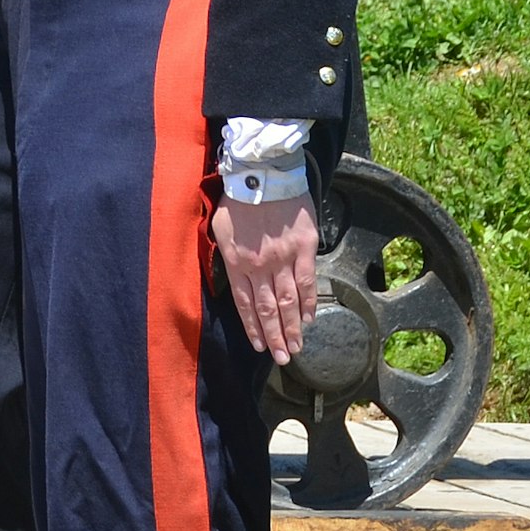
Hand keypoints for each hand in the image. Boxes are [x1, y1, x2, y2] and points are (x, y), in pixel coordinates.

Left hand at [211, 189, 321, 361]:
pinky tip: (309, 318)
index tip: (259, 346)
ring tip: (296, 347)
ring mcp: (284, 257)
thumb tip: (234, 278)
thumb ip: (228, 256)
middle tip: (283, 358)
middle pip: (268, 308)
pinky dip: (309, 302)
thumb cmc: (237, 198)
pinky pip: (308, 281)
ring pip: (289, 300)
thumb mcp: (219, 227)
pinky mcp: (305, 247)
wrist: (263, 172)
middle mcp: (260, 265)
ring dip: (292, 326)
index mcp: (237, 262)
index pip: (245, 304)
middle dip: (275, 337)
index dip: (253, 328)